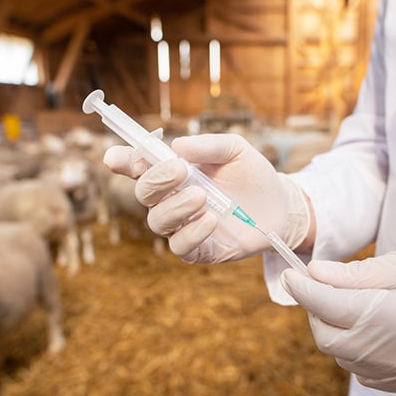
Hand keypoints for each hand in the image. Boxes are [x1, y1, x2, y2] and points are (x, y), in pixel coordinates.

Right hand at [103, 134, 309, 262]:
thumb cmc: (252, 174)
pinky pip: (180, 246)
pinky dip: (191, 233)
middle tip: (180, 171)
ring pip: (158, 221)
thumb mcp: (235, 150)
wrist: (280, 206)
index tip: (115, 157)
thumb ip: (208, 146)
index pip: (138, 167)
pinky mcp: (198, 249)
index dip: (123, 161)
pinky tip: (211, 220)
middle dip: (156, 181)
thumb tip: (178, 145)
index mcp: (173, 172)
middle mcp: (171, 199)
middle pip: (144, 193)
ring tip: (201, 196)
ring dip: (175, 207)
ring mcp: (182, 226)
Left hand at [281, 243, 395, 395]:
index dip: (304, 291)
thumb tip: (314, 274)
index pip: (331, 309)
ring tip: (358, 303)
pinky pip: (370, 375)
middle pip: (331, 341)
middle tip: (326, 286)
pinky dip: (361, 352)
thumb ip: (360, 274)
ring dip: (339, 332)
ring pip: (347, 361)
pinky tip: (379, 328)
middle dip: (318, 312)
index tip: (294, 274)